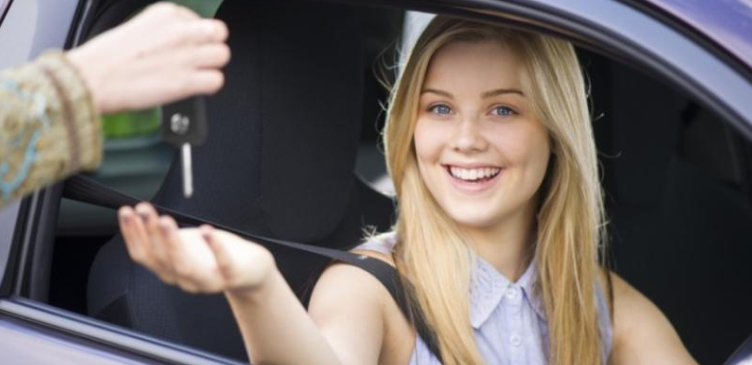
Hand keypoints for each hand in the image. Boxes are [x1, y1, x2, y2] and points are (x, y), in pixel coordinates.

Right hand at [66, 2, 230, 113]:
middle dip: (212, 45)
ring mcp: (185, 56)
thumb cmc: (107, 57)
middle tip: (200, 57)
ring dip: (212, 66)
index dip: (196, 35)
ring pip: (222, 55)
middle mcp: (179, 31)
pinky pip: (217, 80)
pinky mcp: (185, 81)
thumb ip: (165, 30)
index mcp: (167, 14)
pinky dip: (209, 86)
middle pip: (219, 33)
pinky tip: (195, 86)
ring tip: (196, 72)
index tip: (185, 44)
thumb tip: (181, 40)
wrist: (92, 78)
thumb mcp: (138, 26)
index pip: (201, 19)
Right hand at [118, 203, 275, 294]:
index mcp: (170, 270)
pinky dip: (213, 247)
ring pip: (184, 266)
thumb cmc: (214, 255)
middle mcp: (184, 279)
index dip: (132, 234)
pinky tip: (206, 230)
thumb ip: (163, 236)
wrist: (250, 272)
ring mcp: (208, 280)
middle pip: (160, 259)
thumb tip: (138, 211)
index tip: (126, 212)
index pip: (143, 255)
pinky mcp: (231, 275)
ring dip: (172, 243)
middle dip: (149, 233)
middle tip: (143, 210)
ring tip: (164, 220)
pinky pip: (222, 263)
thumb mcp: (184, 244)